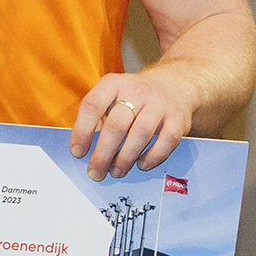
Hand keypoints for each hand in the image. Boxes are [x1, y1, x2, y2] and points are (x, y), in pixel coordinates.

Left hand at [68, 69, 196, 179]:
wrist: (172, 84)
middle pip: (117, 125)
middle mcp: (137, 90)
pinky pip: (166, 141)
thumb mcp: (110, 97)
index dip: (82, 131)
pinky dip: (153, 156)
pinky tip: (141, 165)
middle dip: (103, 153)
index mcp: (113, 83)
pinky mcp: (178, 118)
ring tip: (116, 171)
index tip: (77, 152)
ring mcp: (159, 104)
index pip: (92, 105)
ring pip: (140, 134)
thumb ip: (97, 118)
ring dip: (126, 158)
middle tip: (96, 172)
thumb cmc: (132, 97)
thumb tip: (83, 150)